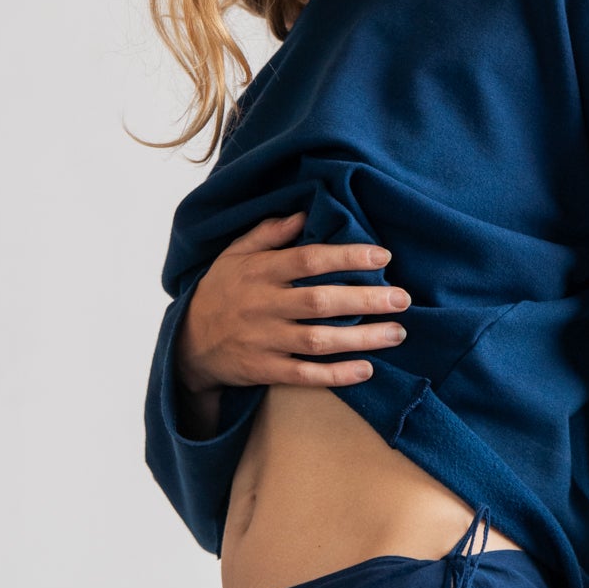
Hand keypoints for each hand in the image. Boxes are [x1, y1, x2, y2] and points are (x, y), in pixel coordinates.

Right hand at [176, 210, 411, 398]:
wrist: (186, 344)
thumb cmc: (219, 291)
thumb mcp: (234, 254)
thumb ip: (268, 233)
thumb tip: (303, 213)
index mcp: (260, 272)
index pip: (309, 259)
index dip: (347, 257)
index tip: (382, 257)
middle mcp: (264, 305)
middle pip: (321, 302)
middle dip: (366, 300)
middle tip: (402, 299)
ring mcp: (264, 340)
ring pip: (318, 341)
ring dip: (361, 339)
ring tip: (397, 333)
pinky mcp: (264, 370)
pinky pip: (304, 374)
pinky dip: (336, 375)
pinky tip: (365, 370)